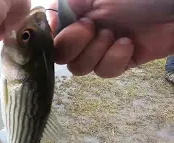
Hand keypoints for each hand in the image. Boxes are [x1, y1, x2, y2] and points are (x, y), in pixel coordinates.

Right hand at [48, 0, 173, 77]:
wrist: (171, 5)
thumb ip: (61, 9)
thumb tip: (46, 28)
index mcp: (74, 16)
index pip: (51, 39)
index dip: (56, 40)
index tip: (68, 29)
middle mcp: (84, 34)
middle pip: (63, 58)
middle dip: (77, 45)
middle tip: (94, 26)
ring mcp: (101, 49)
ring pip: (81, 69)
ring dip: (96, 52)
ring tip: (114, 33)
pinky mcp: (120, 61)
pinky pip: (106, 72)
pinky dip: (115, 59)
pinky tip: (128, 43)